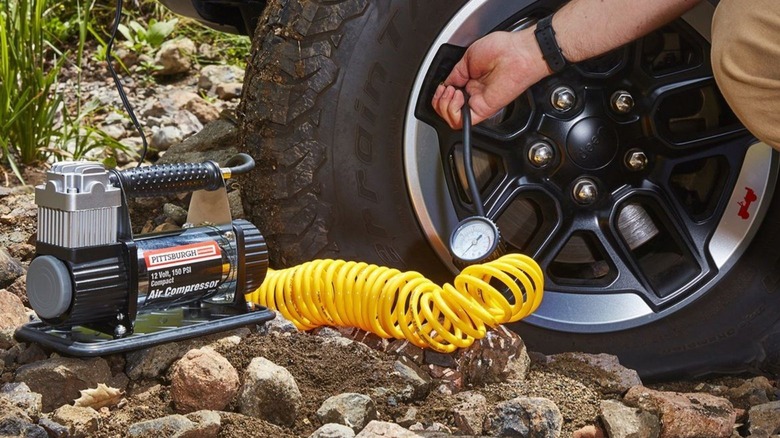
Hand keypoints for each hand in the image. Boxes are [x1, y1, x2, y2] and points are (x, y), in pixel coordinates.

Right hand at [432, 29, 549, 128]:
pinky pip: (461, 122)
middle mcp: (473, 94)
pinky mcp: (483, 110)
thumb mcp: (468, 58)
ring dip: (444, 106)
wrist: (516, 54)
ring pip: (452, 119)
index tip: (442, 86)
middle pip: (447, 110)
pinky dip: (452, 111)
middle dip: (439, 101)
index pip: (448, 97)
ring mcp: (478, 103)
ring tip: (452, 92)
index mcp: (470, 82)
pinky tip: (457, 97)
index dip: (440, 95)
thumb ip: (455, 74)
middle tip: (446, 90)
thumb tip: (445, 84)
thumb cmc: (501, 49)